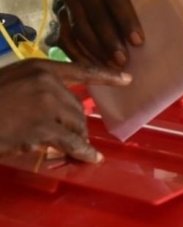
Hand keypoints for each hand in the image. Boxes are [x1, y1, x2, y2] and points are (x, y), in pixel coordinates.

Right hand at [0, 59, 130, 162]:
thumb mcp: (11, 83)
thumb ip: (37, 89)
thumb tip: (62, 109)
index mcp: (39, 67)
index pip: (80, 69)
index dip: (105, 75)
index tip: (127, 78)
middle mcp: (46, 82)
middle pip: (77, 108)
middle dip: (76, 125)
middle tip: (73, 138)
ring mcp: (46, 104)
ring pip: (75, 125)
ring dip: (76, 139)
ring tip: (74, 149)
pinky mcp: (43, 127)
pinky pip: (71, 142)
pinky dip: (82, 152)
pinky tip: (90, 158)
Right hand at [49, 0, 142, 67]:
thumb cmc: (124, 4)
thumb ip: (145, 8)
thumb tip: (167, 33)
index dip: (127, 20)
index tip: (138, 42)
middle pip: (95, 15)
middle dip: (110, 40)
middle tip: (123, 61)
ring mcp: (66, 3)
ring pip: (79, 28)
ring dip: (95, 50)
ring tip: (111, 68)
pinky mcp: (57, 21)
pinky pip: (66, 40)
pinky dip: (80, 55)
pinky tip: (94, 68)